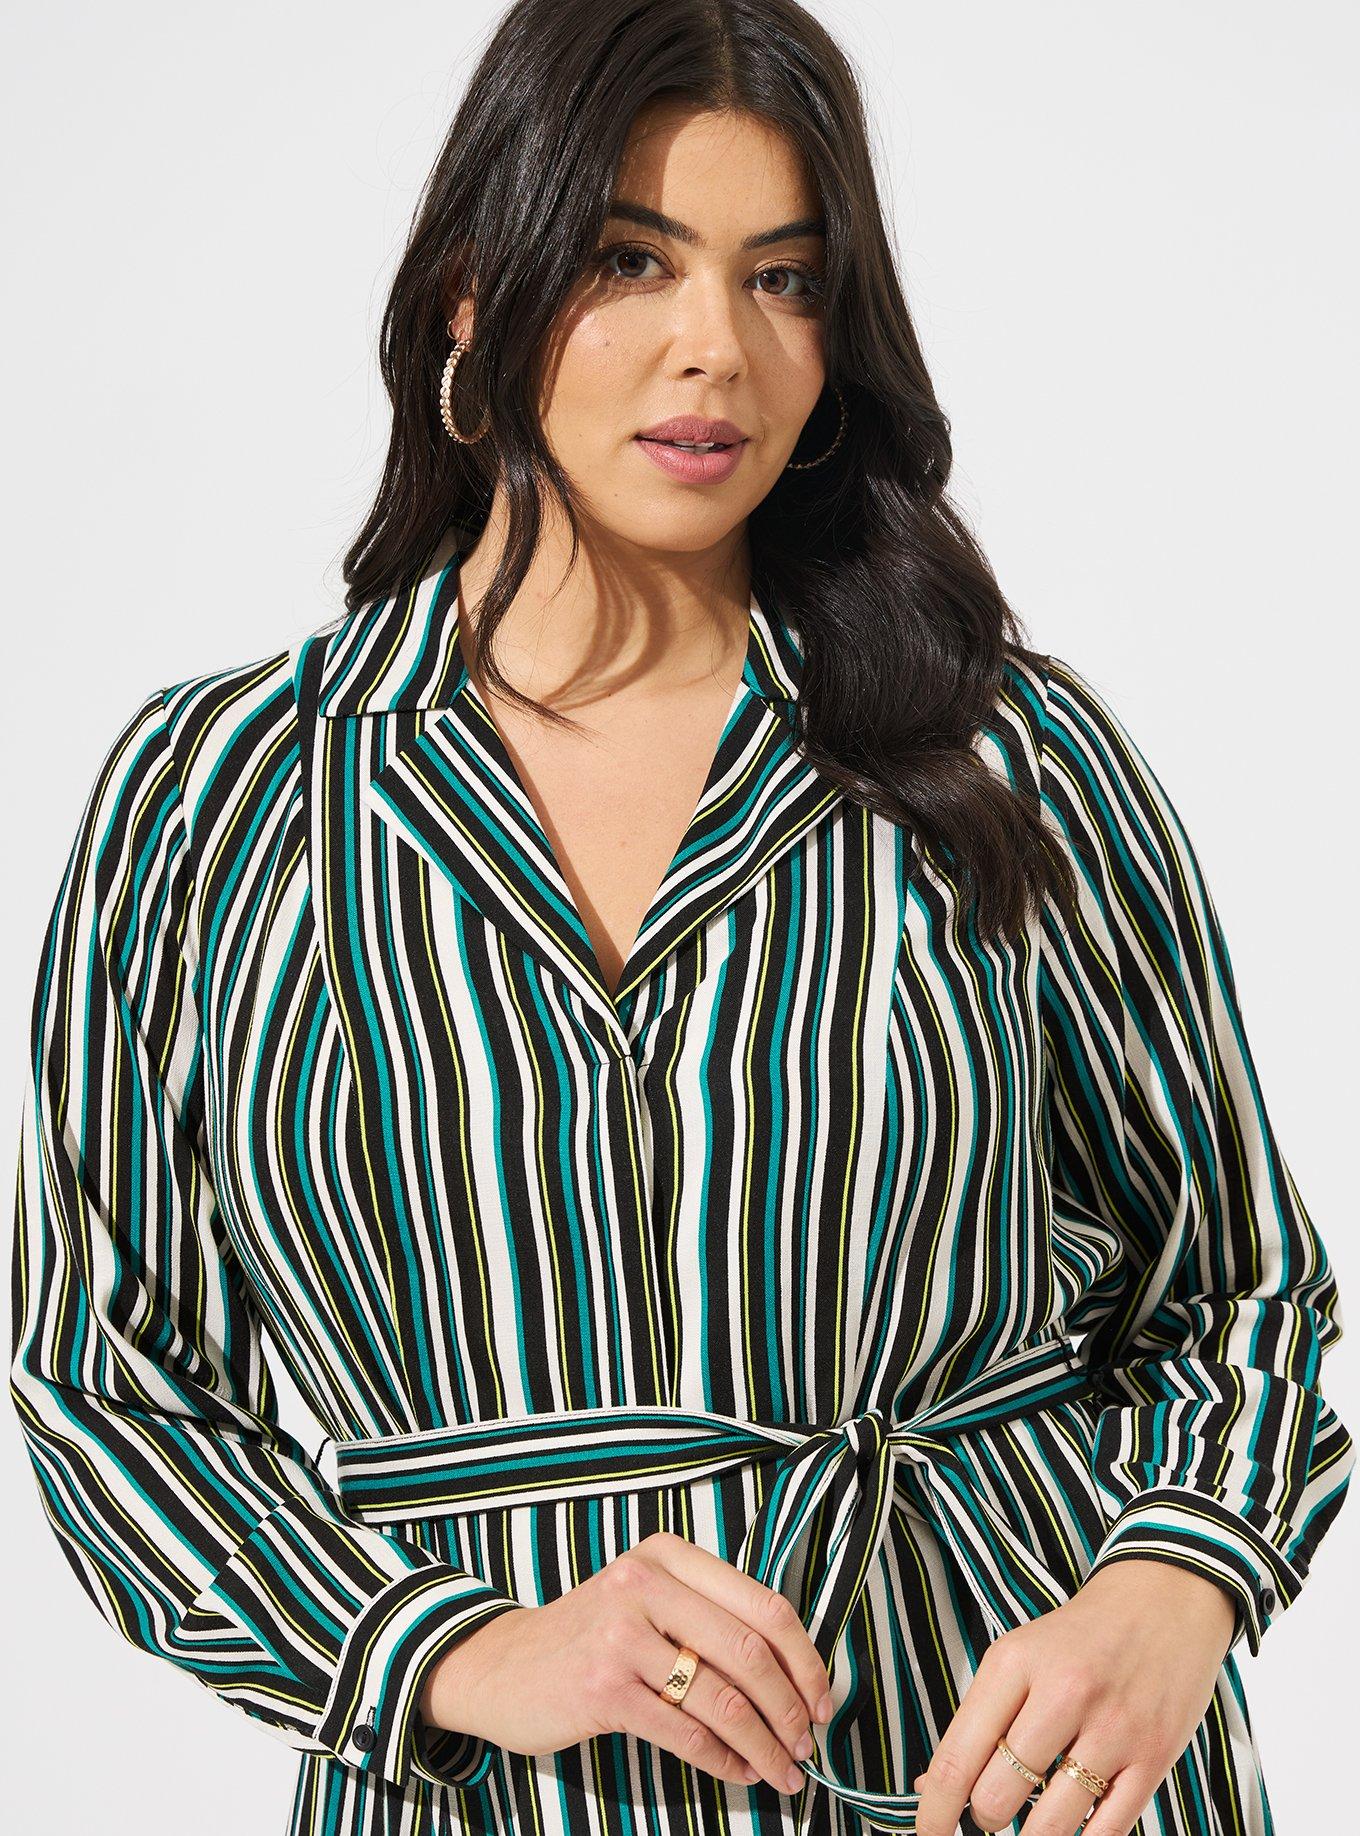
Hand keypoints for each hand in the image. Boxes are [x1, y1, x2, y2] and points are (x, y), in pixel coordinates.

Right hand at [419, 1530, 834, 1795]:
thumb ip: (709, 1617)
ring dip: (765, 1745)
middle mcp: (644, 1584)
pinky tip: (739, 1773)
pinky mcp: (603, 1690)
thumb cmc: (592, 1638)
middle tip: (808, 1744)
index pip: (763, 1605)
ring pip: (723, 1700)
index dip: (805, 1659)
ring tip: (783, 1770)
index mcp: (666, 1555)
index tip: (823, 1699)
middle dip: (792, 1707)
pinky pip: (686, 1734)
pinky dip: (724, 1761)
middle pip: (750, 1652)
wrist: (502, 1666)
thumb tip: (797, 1672)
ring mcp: (620, 1636)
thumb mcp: (646, 1600)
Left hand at [912, 1558, 1238, 1834]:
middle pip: (999, 1796)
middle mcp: (1063, 1693)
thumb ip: (977, 1721)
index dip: (936, 1812)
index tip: (928, 1834)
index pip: (958, 1757)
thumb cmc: (1080, 1636)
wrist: (1163, 1599)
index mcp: (1015, 1662)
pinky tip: (1072, 1823)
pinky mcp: (1154, 1757)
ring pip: (1050, 1824)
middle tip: (992, 1809)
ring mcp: (1113, 1728)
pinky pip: (1106, 1831)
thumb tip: (931, 1790)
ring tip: (1030, 1819)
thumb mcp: (1017, 1656)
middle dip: (986, 1817)